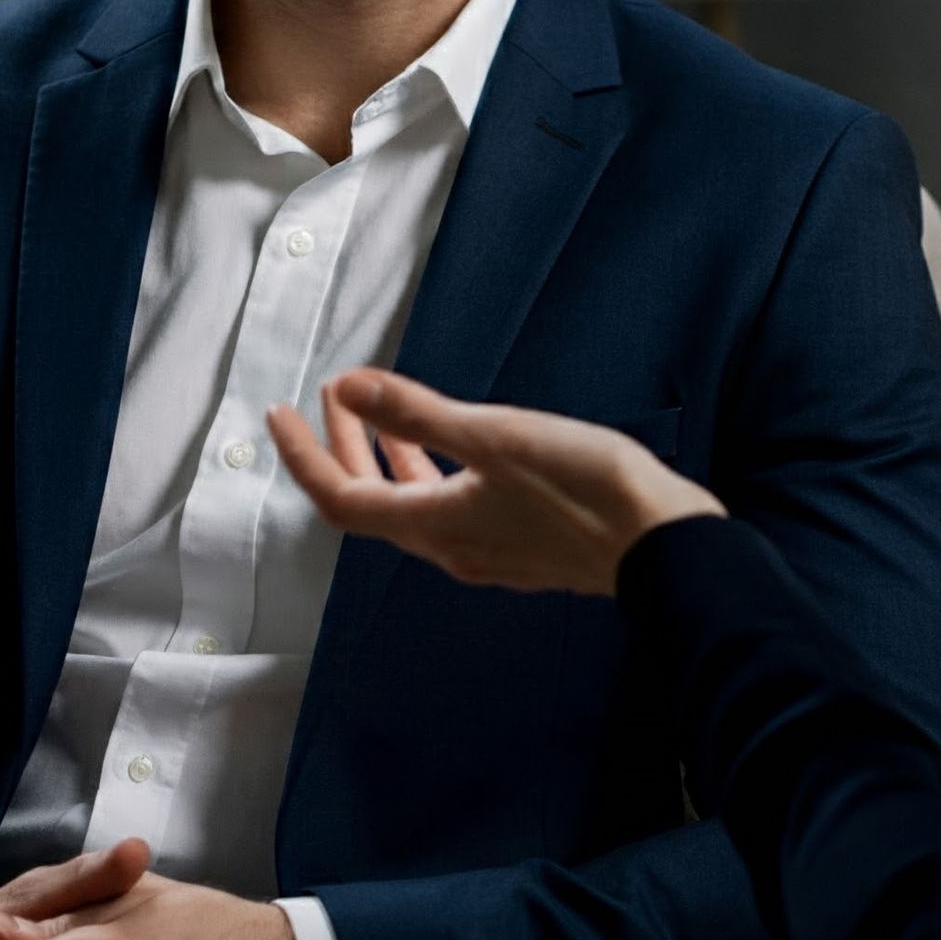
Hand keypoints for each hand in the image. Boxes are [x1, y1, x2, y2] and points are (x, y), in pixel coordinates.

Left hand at [268, 368, 725, 596]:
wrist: (661, 546)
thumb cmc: (583, 488)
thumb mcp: (495, 436)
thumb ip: (417, 414)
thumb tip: (347, 388)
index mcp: (434, 524)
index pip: (342, 498)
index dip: (304, 456)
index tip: (279, 414)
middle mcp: (452, 547)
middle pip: (373, 503)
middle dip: (344, 447)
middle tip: (331, 397)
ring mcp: (488, 551)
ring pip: (415, 505)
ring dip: (389, 457)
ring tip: (381, 411)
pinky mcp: (522, 545)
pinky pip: (453, 509)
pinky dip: (432, 472)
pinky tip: (456, 449)